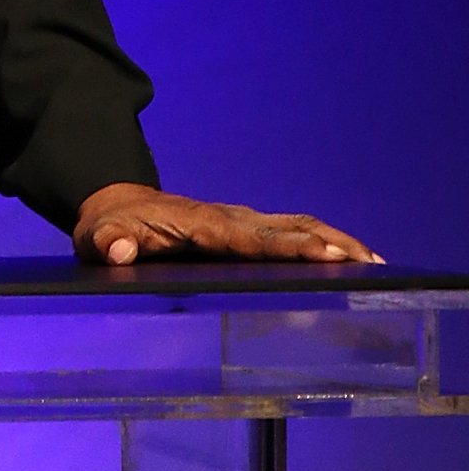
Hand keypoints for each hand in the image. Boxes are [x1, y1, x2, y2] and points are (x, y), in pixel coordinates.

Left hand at [73, 185, 379, 267]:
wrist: (115, 207)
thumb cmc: (108, 228)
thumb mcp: (96, 238)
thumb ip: (107, 244)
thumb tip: (121, 249)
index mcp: (201, 225)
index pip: (254, 239)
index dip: (291, 248)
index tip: (327, 255)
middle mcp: (229, 219)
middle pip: (289, 227)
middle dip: (331, 243)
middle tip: (370, 264)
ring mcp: (239, 221)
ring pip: (296, 225)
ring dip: (335, 240)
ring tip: (374, 263)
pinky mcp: (243, 229)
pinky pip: (288, 232)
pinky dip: (320, 242)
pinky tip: (345, 260)